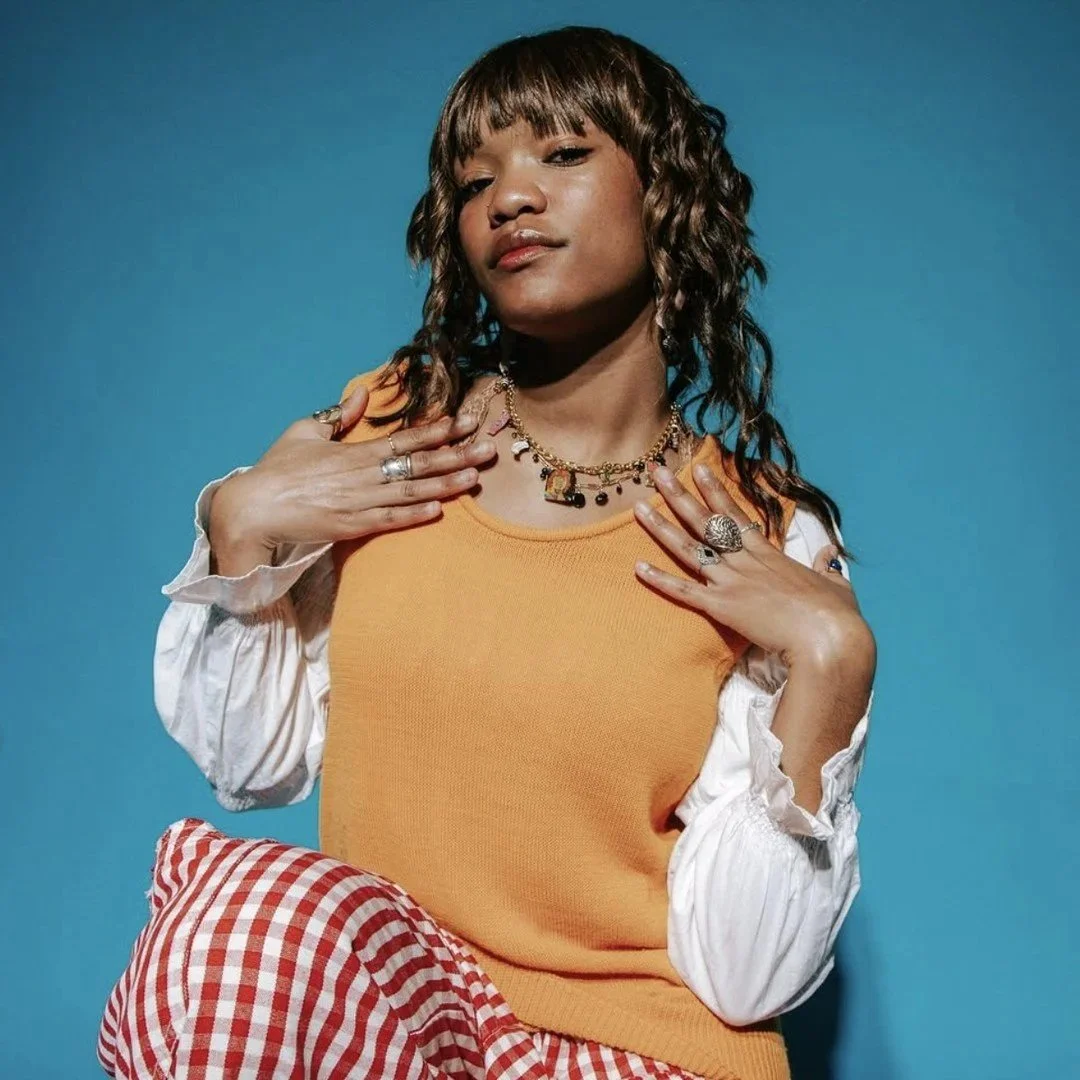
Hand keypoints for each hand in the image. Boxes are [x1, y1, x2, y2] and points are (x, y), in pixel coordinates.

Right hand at [209, 382, 497, 557]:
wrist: (254, 508)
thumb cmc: (277, 469)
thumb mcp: (305, 431)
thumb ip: (339, 415)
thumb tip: (362, 392)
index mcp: (354, 452)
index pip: (404, 439)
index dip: (436, 430)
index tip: (464, 422)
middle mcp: (362, 475)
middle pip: (418, 464)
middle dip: (456, 455)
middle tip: (488, 448)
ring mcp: (359, 502)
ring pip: (411, 492)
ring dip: (445, 484)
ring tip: (475, 476)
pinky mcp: (351, 527)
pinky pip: (388, 520)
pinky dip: (414, 516)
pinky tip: (440, 510)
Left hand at [632, 463, 874, 671]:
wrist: (828, 638)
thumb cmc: (836, 615)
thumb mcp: (835, 585)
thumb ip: (828, 568)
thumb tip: (830, 557)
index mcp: (770, 554)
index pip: (736, 515)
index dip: (716, 492)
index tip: (700, 468)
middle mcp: (746, 561)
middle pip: (705, 521)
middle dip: (679, 494)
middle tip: (658, 471)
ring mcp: (732, 582)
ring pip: (689, 549)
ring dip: (661, 527)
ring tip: (638, 508)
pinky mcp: (723, 607)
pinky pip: (685, 591)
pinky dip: (660, 580)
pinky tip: (637, 567)